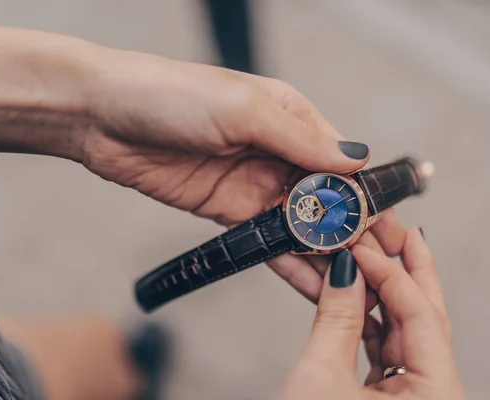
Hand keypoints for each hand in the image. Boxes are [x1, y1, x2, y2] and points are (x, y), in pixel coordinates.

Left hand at [0, 27, 399, 307]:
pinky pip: (267, 241)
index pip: (342, 163)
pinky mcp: (230, 211)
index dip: (366, 198)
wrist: (102, 116)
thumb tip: (358, 161)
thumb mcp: (244, 109)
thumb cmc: (172, 94)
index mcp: (292, 119)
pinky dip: (290, 262)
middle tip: (379, 267)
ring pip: (302, 225)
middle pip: (327, 199)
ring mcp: (255, 185)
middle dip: (353, 231)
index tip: (388, 229)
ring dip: (326, 252)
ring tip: (354, 285)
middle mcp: (280, 152)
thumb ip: (301, 139)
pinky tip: (313, 283)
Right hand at [280, 228, 464, 399]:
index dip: (390, 275)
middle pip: (423, 320)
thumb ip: (337, 320)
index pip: (421, 317)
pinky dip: (366, 321)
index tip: (361, 246)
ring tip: (373, 258)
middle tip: (406, 234)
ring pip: (401, 333)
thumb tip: (345, 272)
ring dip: (381, 295)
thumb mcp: (321, 378)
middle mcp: (430, 394)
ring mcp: (409, 398)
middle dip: (411, 273)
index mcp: (432, 394)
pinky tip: (357, 294)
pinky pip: (383, 350)